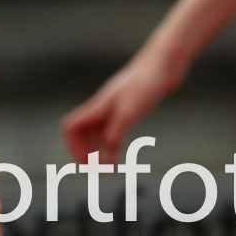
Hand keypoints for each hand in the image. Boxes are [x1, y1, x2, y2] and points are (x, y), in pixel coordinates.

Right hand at [61, 53, 177, 164]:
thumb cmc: (146, 84)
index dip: (74, 147)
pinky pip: (109, 128)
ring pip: (94, 131)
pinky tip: (119, 151)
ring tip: (107, 167)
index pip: (71, 127)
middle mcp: (101, 107)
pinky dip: (110, 143)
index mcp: (97, 107)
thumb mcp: (128, 114)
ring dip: (96, 149)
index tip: (89, 164)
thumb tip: (105, 162)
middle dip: (84, 152)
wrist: (164, 64)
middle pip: (79, 132)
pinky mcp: (127, 107)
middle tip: (97, 171)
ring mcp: (113, 106)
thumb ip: (113, 137)